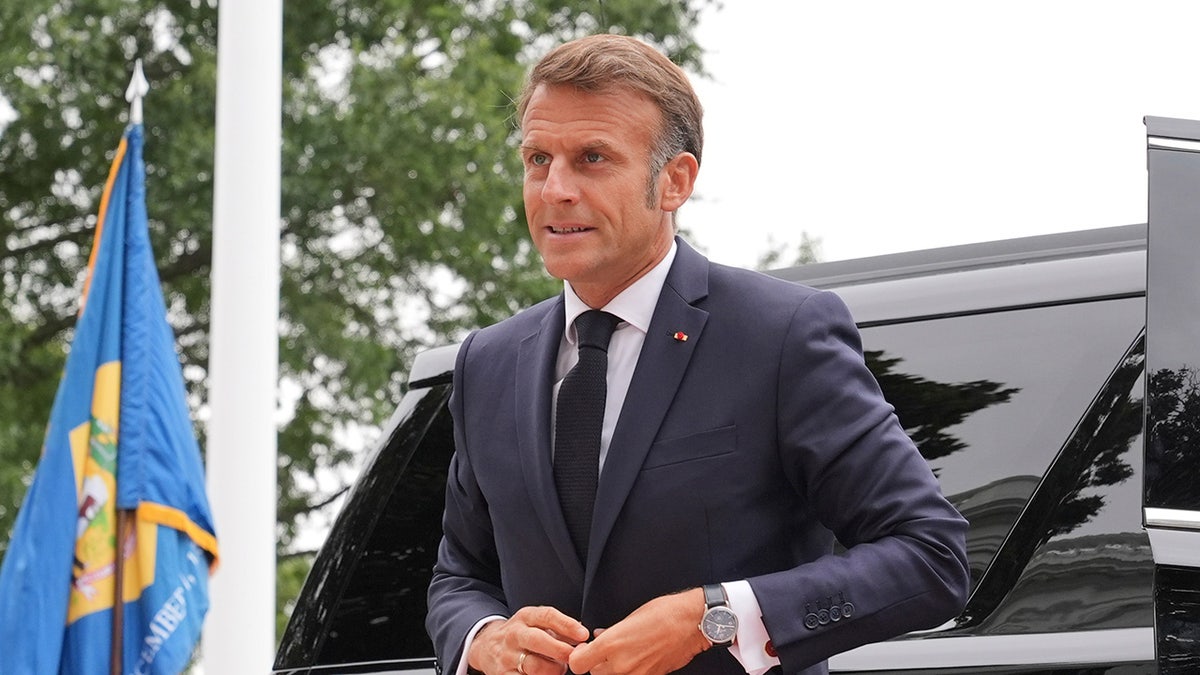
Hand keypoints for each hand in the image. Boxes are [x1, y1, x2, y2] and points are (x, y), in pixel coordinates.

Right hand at [468, 606, 589, 674]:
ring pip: (534, 665)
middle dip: (559, 649)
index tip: (583, 635)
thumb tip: (582, 635)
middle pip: (538, 640)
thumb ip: (559, 628)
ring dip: (553, 670)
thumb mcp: (535, 623)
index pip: (547, 616)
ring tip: (559, 669)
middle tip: (574, 656)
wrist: (486, 646)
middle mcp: (514, 634)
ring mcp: (507, 655)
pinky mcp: (503, 674)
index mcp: (525, 617)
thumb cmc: (521, 634)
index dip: (567, 625)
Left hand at [568, 588, 710, 674]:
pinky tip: (638, 659)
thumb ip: (611, 632)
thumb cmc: (664, 614)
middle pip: (594, 674)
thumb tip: (599, 637)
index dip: (578, 657)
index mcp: (612, 644)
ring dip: (612, 669)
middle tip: (606, 650)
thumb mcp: (631, 617)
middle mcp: (621, 664)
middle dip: (597, 663)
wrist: (692, 624)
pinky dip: (630, 672)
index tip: (584, 650)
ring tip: (624, 654)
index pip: (577, 664)